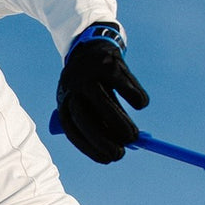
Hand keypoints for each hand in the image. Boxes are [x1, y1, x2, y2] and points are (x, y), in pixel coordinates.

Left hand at [56, 24, 148, 163]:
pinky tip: (141, 104)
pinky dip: (135, 98)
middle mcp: (72, 88)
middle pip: (85, 119)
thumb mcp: (88, 103)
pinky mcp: (108, 63)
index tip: (108, 160)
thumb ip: (101, 123)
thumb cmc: (91, 84)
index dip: (91, 148)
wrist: (91, 44)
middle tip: (121, 153)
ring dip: (120, 124)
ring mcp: (89, 74)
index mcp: (63, 102)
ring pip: (105, 104)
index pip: (73, 130)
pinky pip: (124, 86)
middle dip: (104, 140)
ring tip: (134, 136)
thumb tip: (121, 146)